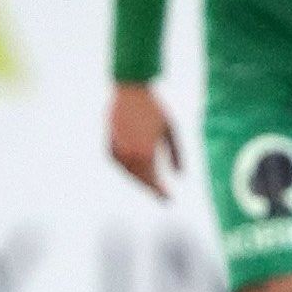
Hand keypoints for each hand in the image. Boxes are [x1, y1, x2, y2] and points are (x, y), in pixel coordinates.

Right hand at [108, 83, 182, 197]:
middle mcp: (130, 156)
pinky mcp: (109, 149)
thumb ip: (176, 154)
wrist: (131, 91)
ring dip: (141, 180)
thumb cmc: (155, 109)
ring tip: (153, 184)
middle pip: (142, 181)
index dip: (162, 193)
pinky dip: (130, 170)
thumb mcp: (171, 131)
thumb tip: (181, 175)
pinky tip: (140, 171)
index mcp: (146, 152)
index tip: (169, 200)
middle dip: (152, 189)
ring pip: (130, 175)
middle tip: (163, 196)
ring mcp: (117, 153)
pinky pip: (122, 166)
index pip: (154, 181)